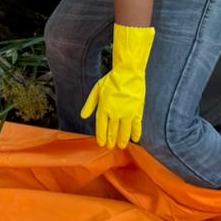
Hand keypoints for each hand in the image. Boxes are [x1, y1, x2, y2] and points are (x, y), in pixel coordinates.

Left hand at [79, 25, 153, 148]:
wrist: (128, 73)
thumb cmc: (111, 80)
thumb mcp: (96, 90)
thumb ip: (90, 104)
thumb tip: (83, 116)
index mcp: (104, 107)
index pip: (101, 127)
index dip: (101, 136)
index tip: (102, 143)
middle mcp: (115, 112)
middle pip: (112, 131)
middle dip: (111, 140)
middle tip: (110, 147)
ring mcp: (127, 113)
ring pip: (124, 131)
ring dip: (122, 140)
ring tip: (121, 146)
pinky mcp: (137, 111)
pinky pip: (137, 126)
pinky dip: (136, 133)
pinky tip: (135, 139)